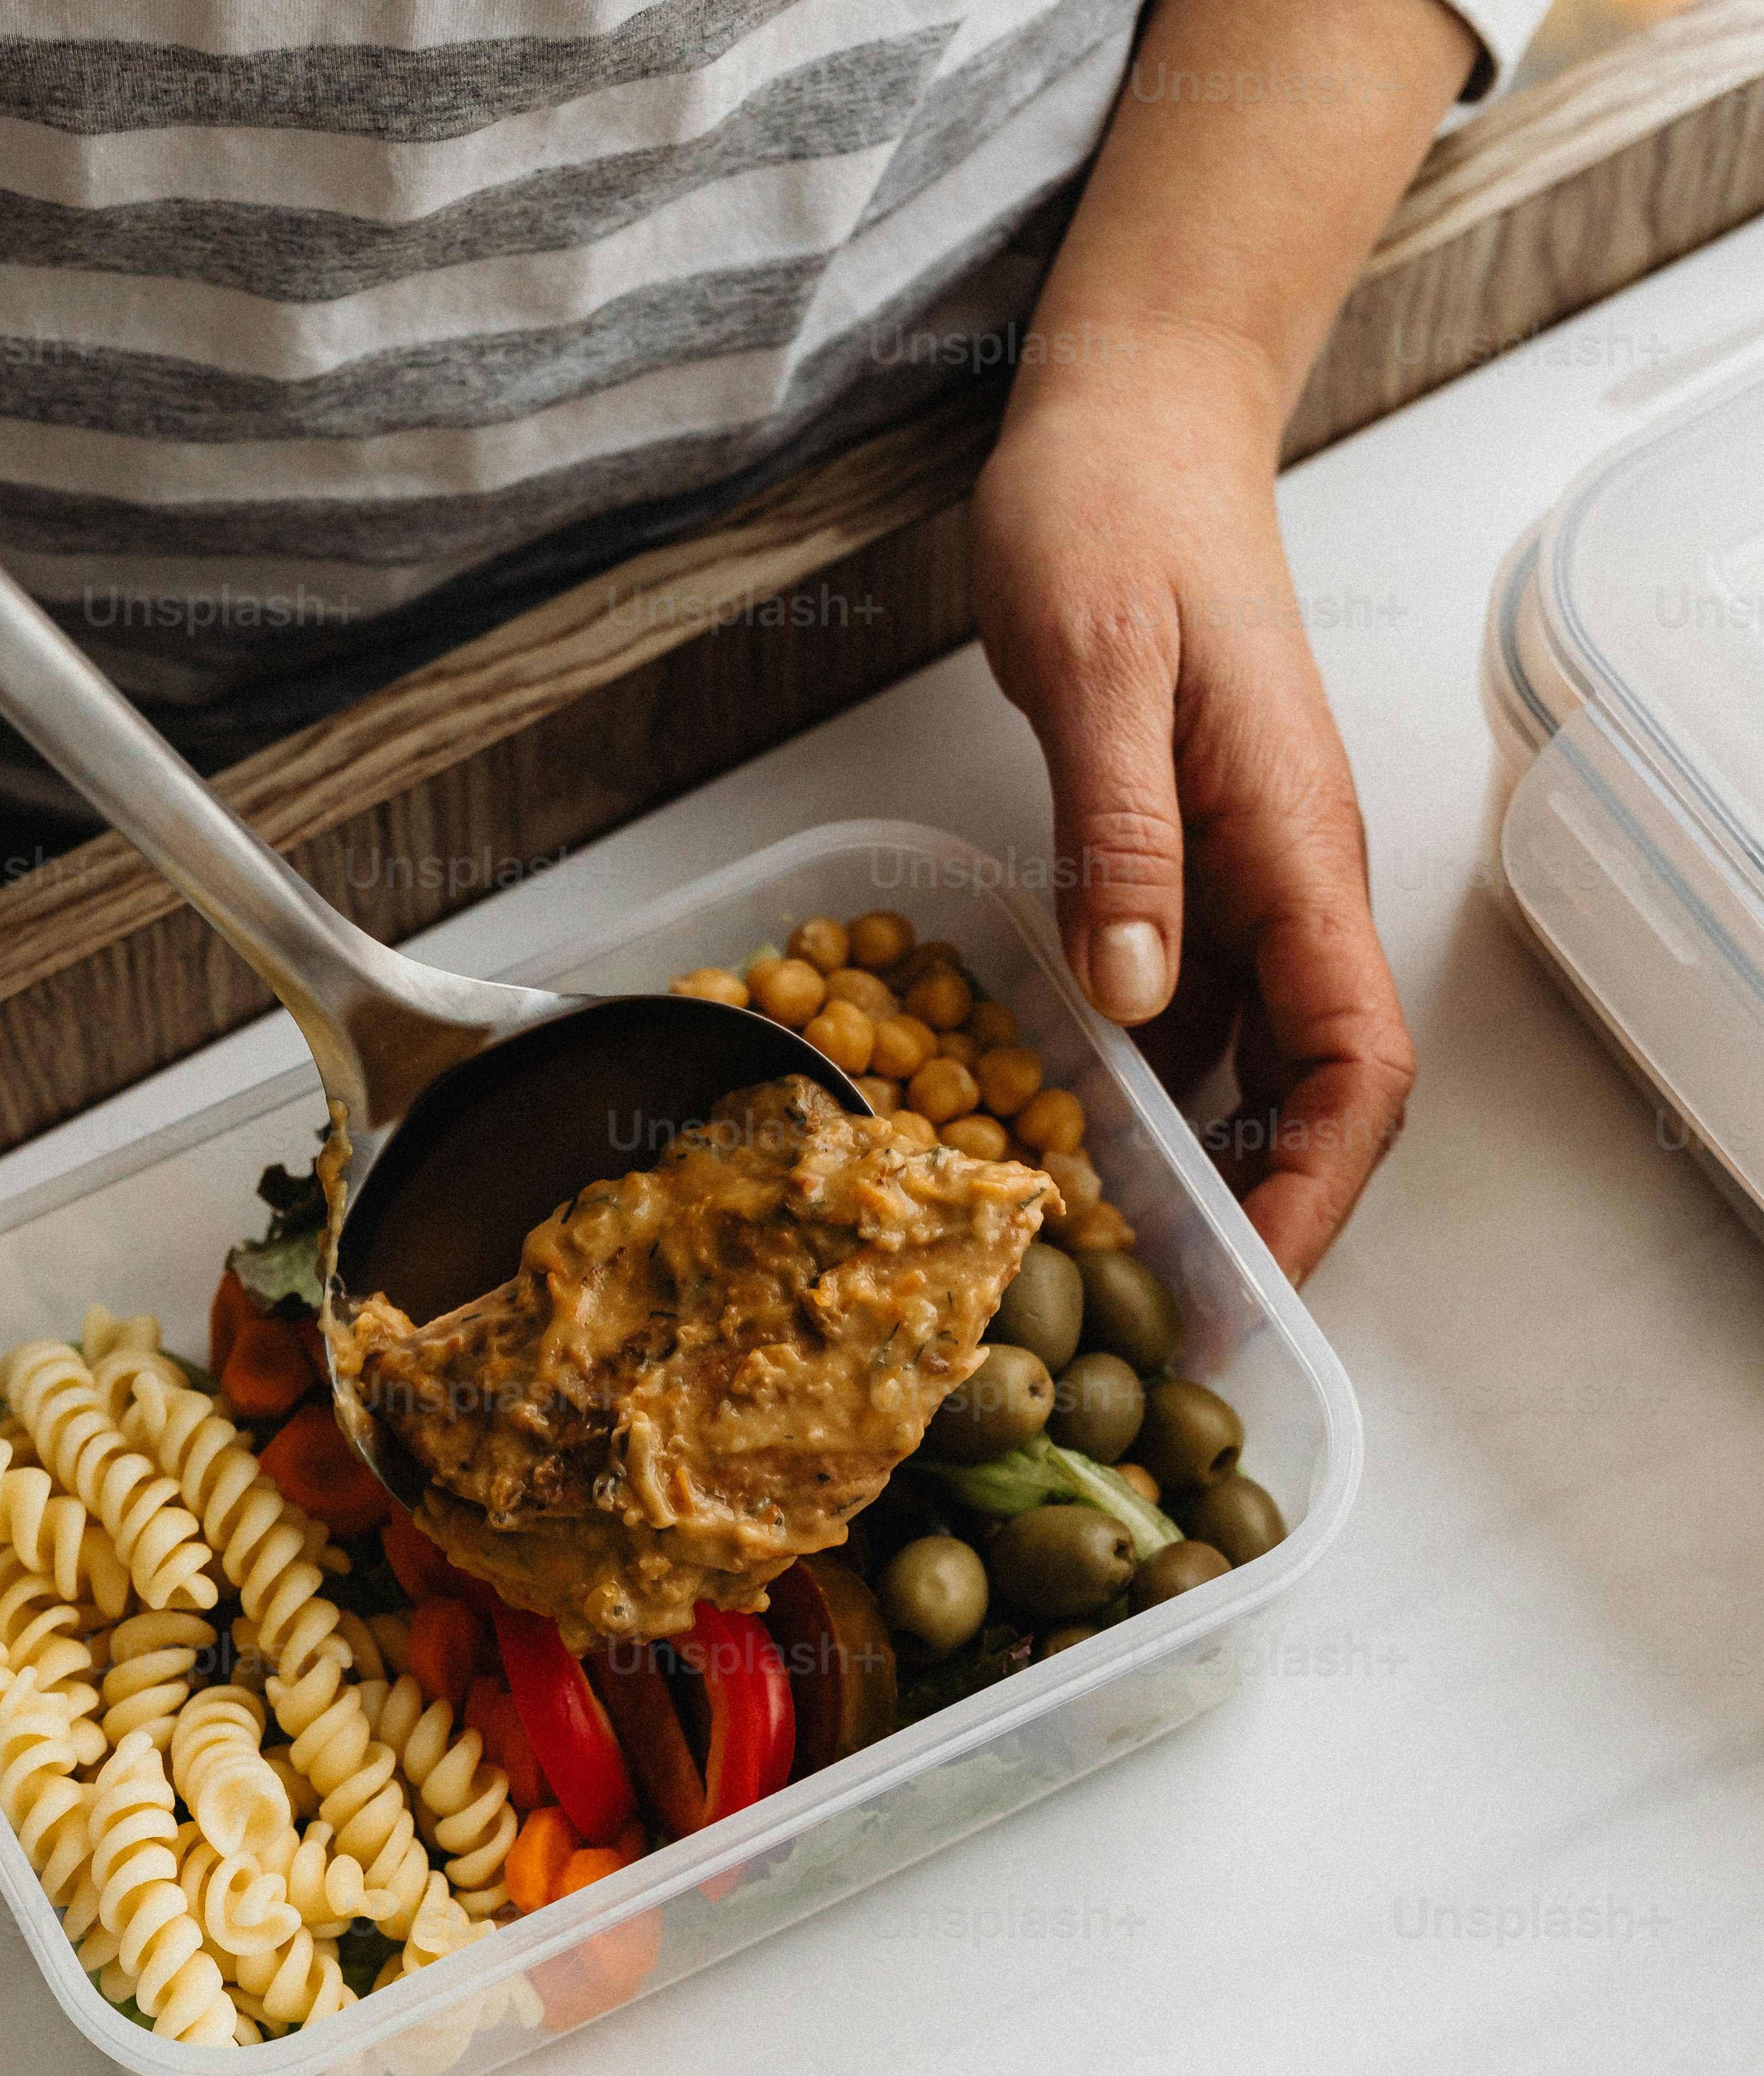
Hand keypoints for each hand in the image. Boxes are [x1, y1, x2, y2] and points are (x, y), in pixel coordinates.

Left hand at [973, 358, 1414, 1282]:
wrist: (1123, 416)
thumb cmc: (1110, 511)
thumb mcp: (1097, 667)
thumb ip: (1121, 834)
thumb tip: (1137, 995)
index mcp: (1295, 849)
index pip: (1356, 1063)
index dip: (1318, 1190)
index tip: (1250, 1282)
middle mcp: (1283, 884)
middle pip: (1312, 1094)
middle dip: (1254, 1215)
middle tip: (1149, 1321)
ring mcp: (1234, 883)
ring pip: (1242, 1068)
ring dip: (1188, 1168)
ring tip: (1092, 1265)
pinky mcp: (1178, 870)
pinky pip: (1176, 1015)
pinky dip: (1133, 1094)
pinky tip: (1057, 1146)